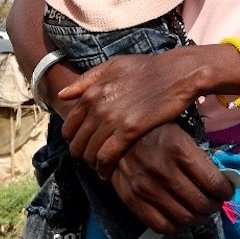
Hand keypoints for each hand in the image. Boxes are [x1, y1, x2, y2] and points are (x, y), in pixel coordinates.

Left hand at [58, 51, 203, 178]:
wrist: (176, 74)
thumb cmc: (147, 68)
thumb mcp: (113, 66)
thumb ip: (86, 80)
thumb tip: (63, 94)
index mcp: (91, 92)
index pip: (69, 126)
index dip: (73, 140)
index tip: (82, 145)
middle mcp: (97, 106)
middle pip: (77, 142)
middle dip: (81, 155)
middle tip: (90, 160)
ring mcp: (112, 119)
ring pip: (90, 152)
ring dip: (93, 164)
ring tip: (100, 167)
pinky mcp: (129, 130)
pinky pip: (106, 157)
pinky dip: (104, 168)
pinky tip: (107, 172)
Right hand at [110, 124, 233, 233]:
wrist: (114, 138)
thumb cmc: (152, 132)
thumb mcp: (179, 133)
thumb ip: (198, 157)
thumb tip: (220, 180)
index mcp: (178, 148)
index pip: (213, 182)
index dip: (226, 191)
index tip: (226, 190)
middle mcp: (163, 169)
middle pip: (201, 203)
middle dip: (214, 206)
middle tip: (215, 202)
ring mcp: (147, 188)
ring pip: (185, 218)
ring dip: (199, 218)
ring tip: (200, 210)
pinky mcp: (134, 201)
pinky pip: (162, 226)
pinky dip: (177, 226)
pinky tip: (181, 217)